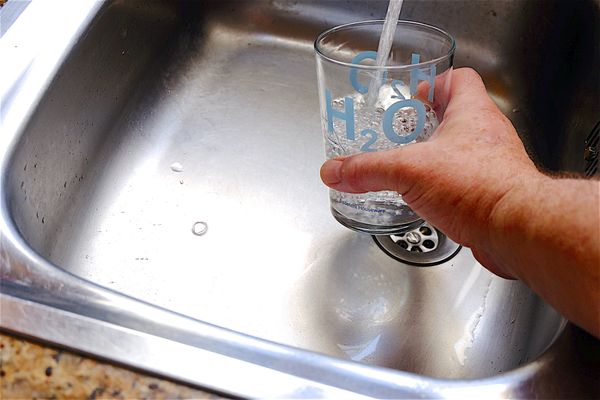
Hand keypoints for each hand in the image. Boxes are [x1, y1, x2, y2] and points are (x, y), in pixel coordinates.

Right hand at [320, 68, 541, 277]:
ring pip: (463, 149)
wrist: (516, 229)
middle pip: (459, 114)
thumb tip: (334, 171)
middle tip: (404, 132)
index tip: (415, 95)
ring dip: (438, 154)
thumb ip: (366, 169)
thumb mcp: (408, 170)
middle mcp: (487, 134)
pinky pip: (467, 179)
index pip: (459, 79)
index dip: (436, 82)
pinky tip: (428, 197)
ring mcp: (494, 163)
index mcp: (471, 113)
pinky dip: (447, 184)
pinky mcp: (493, 192)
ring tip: (411, 165)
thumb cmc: (479, 187)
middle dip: (429, 122)